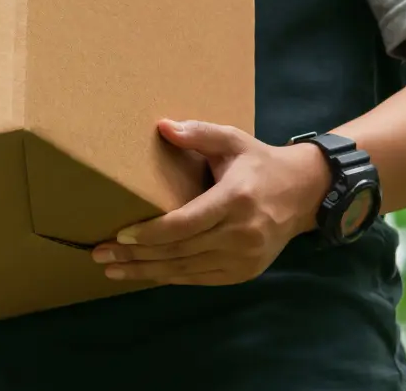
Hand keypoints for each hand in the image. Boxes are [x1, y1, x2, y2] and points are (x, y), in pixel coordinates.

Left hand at [89, 118, 330, 286]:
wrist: (304, 194)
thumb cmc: (259, 163)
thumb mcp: (233, 140)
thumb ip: (199, 133)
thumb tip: (163, 126)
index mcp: (235, 200)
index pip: (184, 224)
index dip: (150, 233)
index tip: (120, 234)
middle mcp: (241, 234)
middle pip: (179, 251)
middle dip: (136, 255)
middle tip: (101, 254)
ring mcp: (244, 258)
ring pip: (186, 271)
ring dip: (146, 272)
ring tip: (112, 269)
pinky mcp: (244, 273)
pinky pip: (199, 279)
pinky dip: (170, 277)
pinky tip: (145, 274)